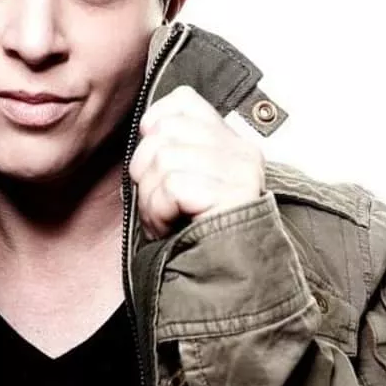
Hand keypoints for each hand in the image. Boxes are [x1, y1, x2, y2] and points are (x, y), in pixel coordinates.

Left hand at [129, 86, 265, 239]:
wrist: (229, 285)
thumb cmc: (197, 236)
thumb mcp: (181, 182)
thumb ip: (170, 149)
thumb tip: (145, 127)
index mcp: (230, 141)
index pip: (182, 101)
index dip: (155, 128)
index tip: (157, 164)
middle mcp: (240, 150)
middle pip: (163, 131)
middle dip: (145, 171)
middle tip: (161, 203)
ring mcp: (239, 171)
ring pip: (163, 159)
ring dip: (151, 198)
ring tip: (168, 219)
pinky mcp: (233, 193)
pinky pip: (172, 186)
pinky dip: (160, 210)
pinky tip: (173, 226)